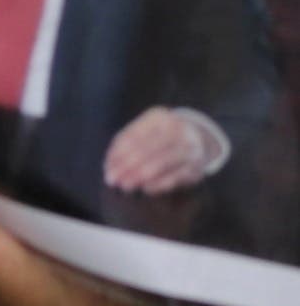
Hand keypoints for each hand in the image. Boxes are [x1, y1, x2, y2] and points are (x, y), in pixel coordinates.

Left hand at [106, 106, 236, 196]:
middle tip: (113, 180)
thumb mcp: (144, 130)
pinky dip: (157, 184)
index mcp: (158, 117)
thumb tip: (110, 165)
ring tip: (125, 185)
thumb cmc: (161, 134)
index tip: (107, 169)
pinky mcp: (195, 167)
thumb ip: (126, 143)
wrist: (198, 137)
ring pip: (161, 163)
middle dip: (127, 167)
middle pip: (147, 150)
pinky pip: (174, 177)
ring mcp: (189, 148)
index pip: (133, 137)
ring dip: (139, 177)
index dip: (118, 155)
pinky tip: (145, 188)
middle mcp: (177, 130)